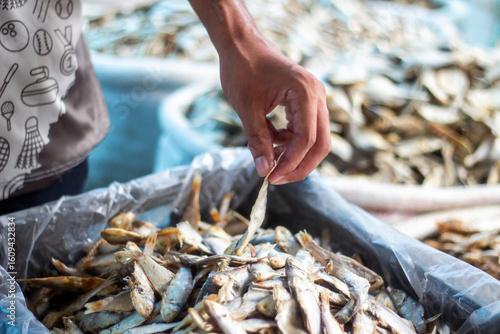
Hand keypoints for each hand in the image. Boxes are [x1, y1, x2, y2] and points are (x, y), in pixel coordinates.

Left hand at [189, 0, 330, 183]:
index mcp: (304, 92)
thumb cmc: (242, 70)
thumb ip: (257, 141)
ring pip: (317, 138)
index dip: (290, 163)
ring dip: (296, 154)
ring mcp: (315, 97)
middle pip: (321, 143)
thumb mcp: (247, 109)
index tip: (272, 177)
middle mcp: (317, 94)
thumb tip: (264, 171)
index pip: (306, 139)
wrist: (242, 45)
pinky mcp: (308, 100)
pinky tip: (273, 140)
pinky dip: (292, 141)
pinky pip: (308, 129)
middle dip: (300, 165)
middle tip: (277, 178)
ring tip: (270, 159)